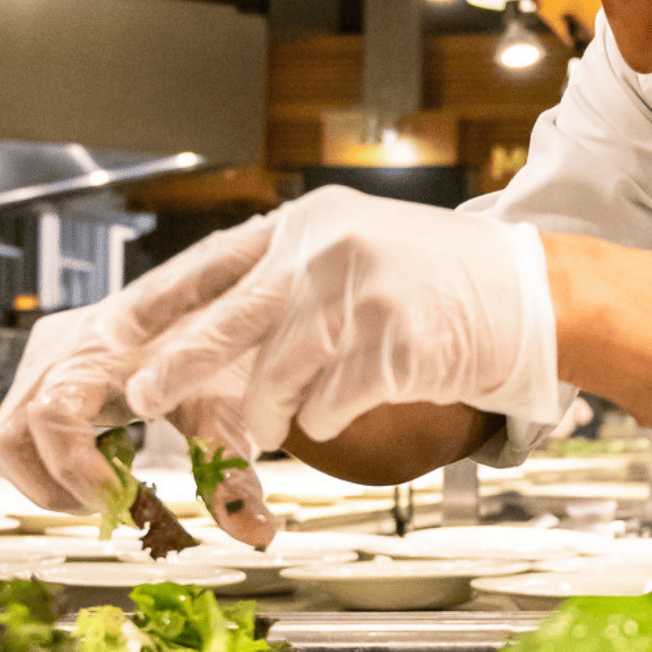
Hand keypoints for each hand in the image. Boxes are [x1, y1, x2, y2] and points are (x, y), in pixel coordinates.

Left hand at [0, 188, 557, 535]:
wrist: (534, 294)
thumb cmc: (443, 281)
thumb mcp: (359, 249)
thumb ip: (293, 277)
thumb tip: (214, 332)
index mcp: (312, 224)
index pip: (213, 263)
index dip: (158, 303)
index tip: (117, 333)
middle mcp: (329, 252)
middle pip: (226, 323)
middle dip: (177, 369)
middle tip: (146, 398)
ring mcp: (363, 298)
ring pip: (277, 379)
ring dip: (266, 416)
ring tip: (272, 427)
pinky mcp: (394, 348)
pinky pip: (329, 406)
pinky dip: (327, 419)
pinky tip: (350, 406)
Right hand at [0, 243, 278, 546]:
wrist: (220, 287)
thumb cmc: (222, 341)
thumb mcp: (229, 408)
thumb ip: (233, 472)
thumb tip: (255, 533)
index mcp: (101, 352)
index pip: (52, 417)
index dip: (76, 472)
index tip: (119, 503)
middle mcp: (62, 348)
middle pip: (11, 436)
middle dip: (55, 486)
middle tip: (110, 505)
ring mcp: (46, 352)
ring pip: (9, 434)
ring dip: (49, 475)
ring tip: (106, 487)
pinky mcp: (45, 360)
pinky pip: (22, 420)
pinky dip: (55, 454)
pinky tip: (107, 457)